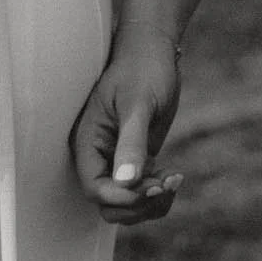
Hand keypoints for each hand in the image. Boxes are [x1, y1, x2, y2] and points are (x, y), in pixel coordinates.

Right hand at [70, 24, 182, 225]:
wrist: (154, 54)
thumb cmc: (142, 70)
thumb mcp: (137, 105)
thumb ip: (131, 143)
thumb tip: (125, 182)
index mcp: (87, 140)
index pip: (94, 188)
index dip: (123, 197)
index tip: (153, 185)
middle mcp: (98, 154)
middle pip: (109, 206)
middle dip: (140, 204)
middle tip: (167, 182)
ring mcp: (116, 160)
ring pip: (127, 206)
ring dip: (152, 204)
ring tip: (174, 179)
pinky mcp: (135, 161)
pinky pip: (142, 195)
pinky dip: (159, 196)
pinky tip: (174, 176)